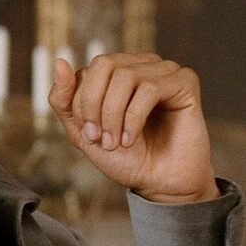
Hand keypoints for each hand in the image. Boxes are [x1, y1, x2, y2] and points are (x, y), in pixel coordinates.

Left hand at [48, 53, 219, 203]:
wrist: (158, 184)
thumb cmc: (123, 156)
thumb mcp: (81, 130)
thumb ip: (63, 98)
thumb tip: (59, 61)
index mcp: (115, 71)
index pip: (86, 71)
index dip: (81, 103)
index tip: (89, 135)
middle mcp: (140, 65)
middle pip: (104, 64)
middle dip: (94, 104)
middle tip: (98, 137)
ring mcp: (164, 70)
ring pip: (126, 76)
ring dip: (114, 114)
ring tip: (115, 142)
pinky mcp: (185, 82)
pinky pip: (151, 88)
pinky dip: (134, 117)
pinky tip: (132, 139)